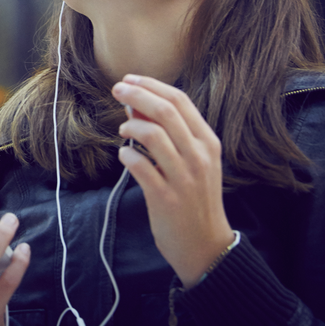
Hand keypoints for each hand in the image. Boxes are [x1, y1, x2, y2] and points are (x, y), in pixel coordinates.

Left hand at [111, 74, 233, 287]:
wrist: (206, 246)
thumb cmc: (195, 198)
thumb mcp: (192, 161)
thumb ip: (169, 133)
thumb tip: (135, 103)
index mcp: (208, 142)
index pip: (180, 100)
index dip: (151, 85)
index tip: (129, 79)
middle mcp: (199, 156)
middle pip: (165, 111)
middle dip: (136, 94)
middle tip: (116, 89)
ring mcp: (184, 178)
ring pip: (153, 135)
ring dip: (131, 125)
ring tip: (122, 129)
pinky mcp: (166, 198)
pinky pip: (140, 166)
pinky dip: (127, 155)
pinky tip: (124, 155)